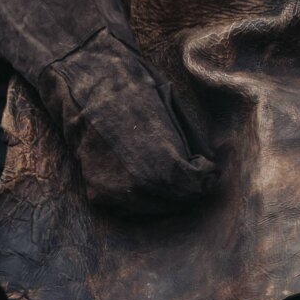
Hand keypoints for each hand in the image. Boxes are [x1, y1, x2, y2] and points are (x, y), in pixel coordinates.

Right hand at [42, 29, 216, 216]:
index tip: (202, 160)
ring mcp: (116, 194)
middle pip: (180, 201)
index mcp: (164, 167)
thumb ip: (194, 146)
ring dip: (167, 193)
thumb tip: (212, 167)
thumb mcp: (178, 115)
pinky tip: (143, 173)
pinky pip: (131, 206)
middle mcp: (139, 188)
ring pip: (156, 208)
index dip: (205, 173)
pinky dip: (143, 195)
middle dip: (188, 185)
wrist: (87, 91)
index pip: (197, 186)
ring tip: (165, 167)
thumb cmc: (138, 95)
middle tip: (187, 165)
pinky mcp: (99, 196)